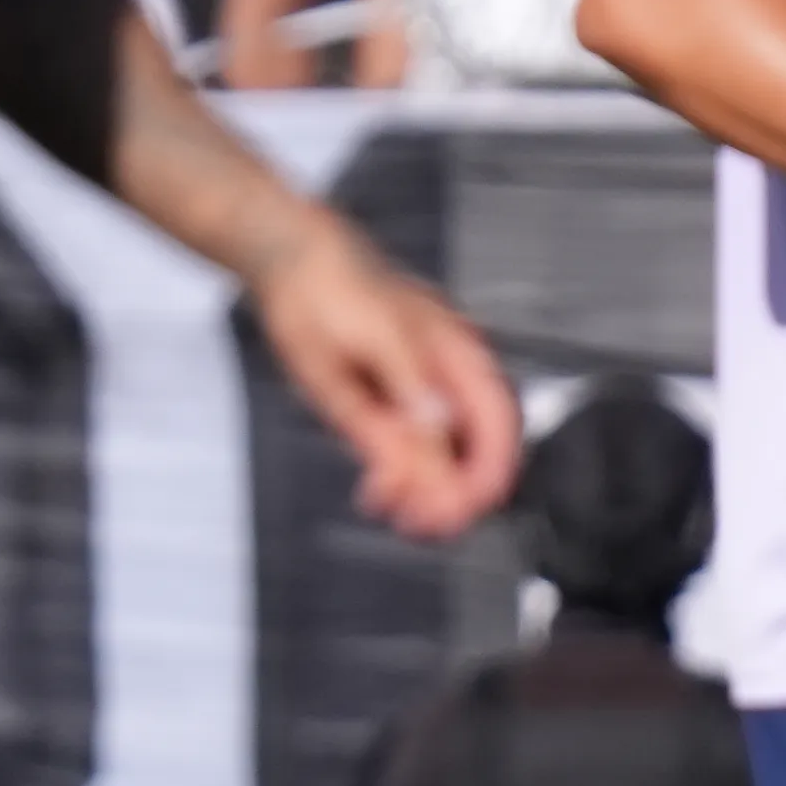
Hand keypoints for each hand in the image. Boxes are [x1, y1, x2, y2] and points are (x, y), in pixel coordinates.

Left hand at [245, 231, 522, 542]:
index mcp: (459, 359)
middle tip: (423, 525)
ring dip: (421, 490)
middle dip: (451, 494)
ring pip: (438, 457)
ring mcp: (420, 392)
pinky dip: (397, 474)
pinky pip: (407, 448)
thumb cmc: (332, 290)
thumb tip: (445, 432)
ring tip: (393, 510)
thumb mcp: (374, 344)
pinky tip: (379, 489)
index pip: (498, 431)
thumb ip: (413, 390)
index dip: (485, 476)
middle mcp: (449, 380)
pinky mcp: (391, 401)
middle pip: (474, 452)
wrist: (287, 260)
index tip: (459, 510)